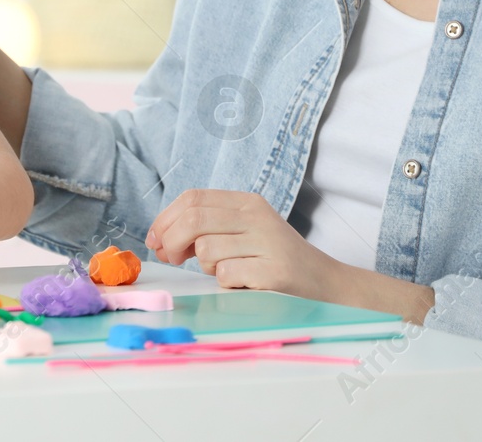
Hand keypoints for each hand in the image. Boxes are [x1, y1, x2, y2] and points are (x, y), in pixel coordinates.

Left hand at [145, 188, 340, 299]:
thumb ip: (208, 228)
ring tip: (228, 271)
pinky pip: (226, 275)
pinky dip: (226, 283)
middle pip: (194, 220)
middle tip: (169, 259)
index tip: (155, 240)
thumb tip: (161, 238)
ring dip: (206, 267)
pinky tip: (244, 283)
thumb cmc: (275, 260)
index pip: (193, 198)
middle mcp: (257, 216)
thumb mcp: (245, 232)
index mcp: (247, 202)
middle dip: (171, 242)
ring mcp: (267, 242)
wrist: (326, 284)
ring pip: (206, 250)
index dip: (165, 219)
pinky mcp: (274, 270)